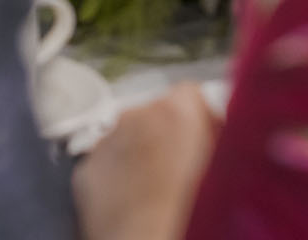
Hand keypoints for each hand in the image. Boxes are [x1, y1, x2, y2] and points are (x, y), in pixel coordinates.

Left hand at [73, 84, 219, 239]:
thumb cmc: (187, 213)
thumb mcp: (221, 168)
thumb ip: (218, 139)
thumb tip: (219, 136)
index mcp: (173, 111)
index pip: (191, 94)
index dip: (202, 116)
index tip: (209, 137)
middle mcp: (134, 116)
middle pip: (157, 113)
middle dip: (170, 135)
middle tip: (184, 169)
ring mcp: (106, 142)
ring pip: (129, 136)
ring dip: (143, 153)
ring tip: (158, 189)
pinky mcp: (86, 170)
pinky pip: (108, 162)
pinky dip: (119, 174)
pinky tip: (134, 200)